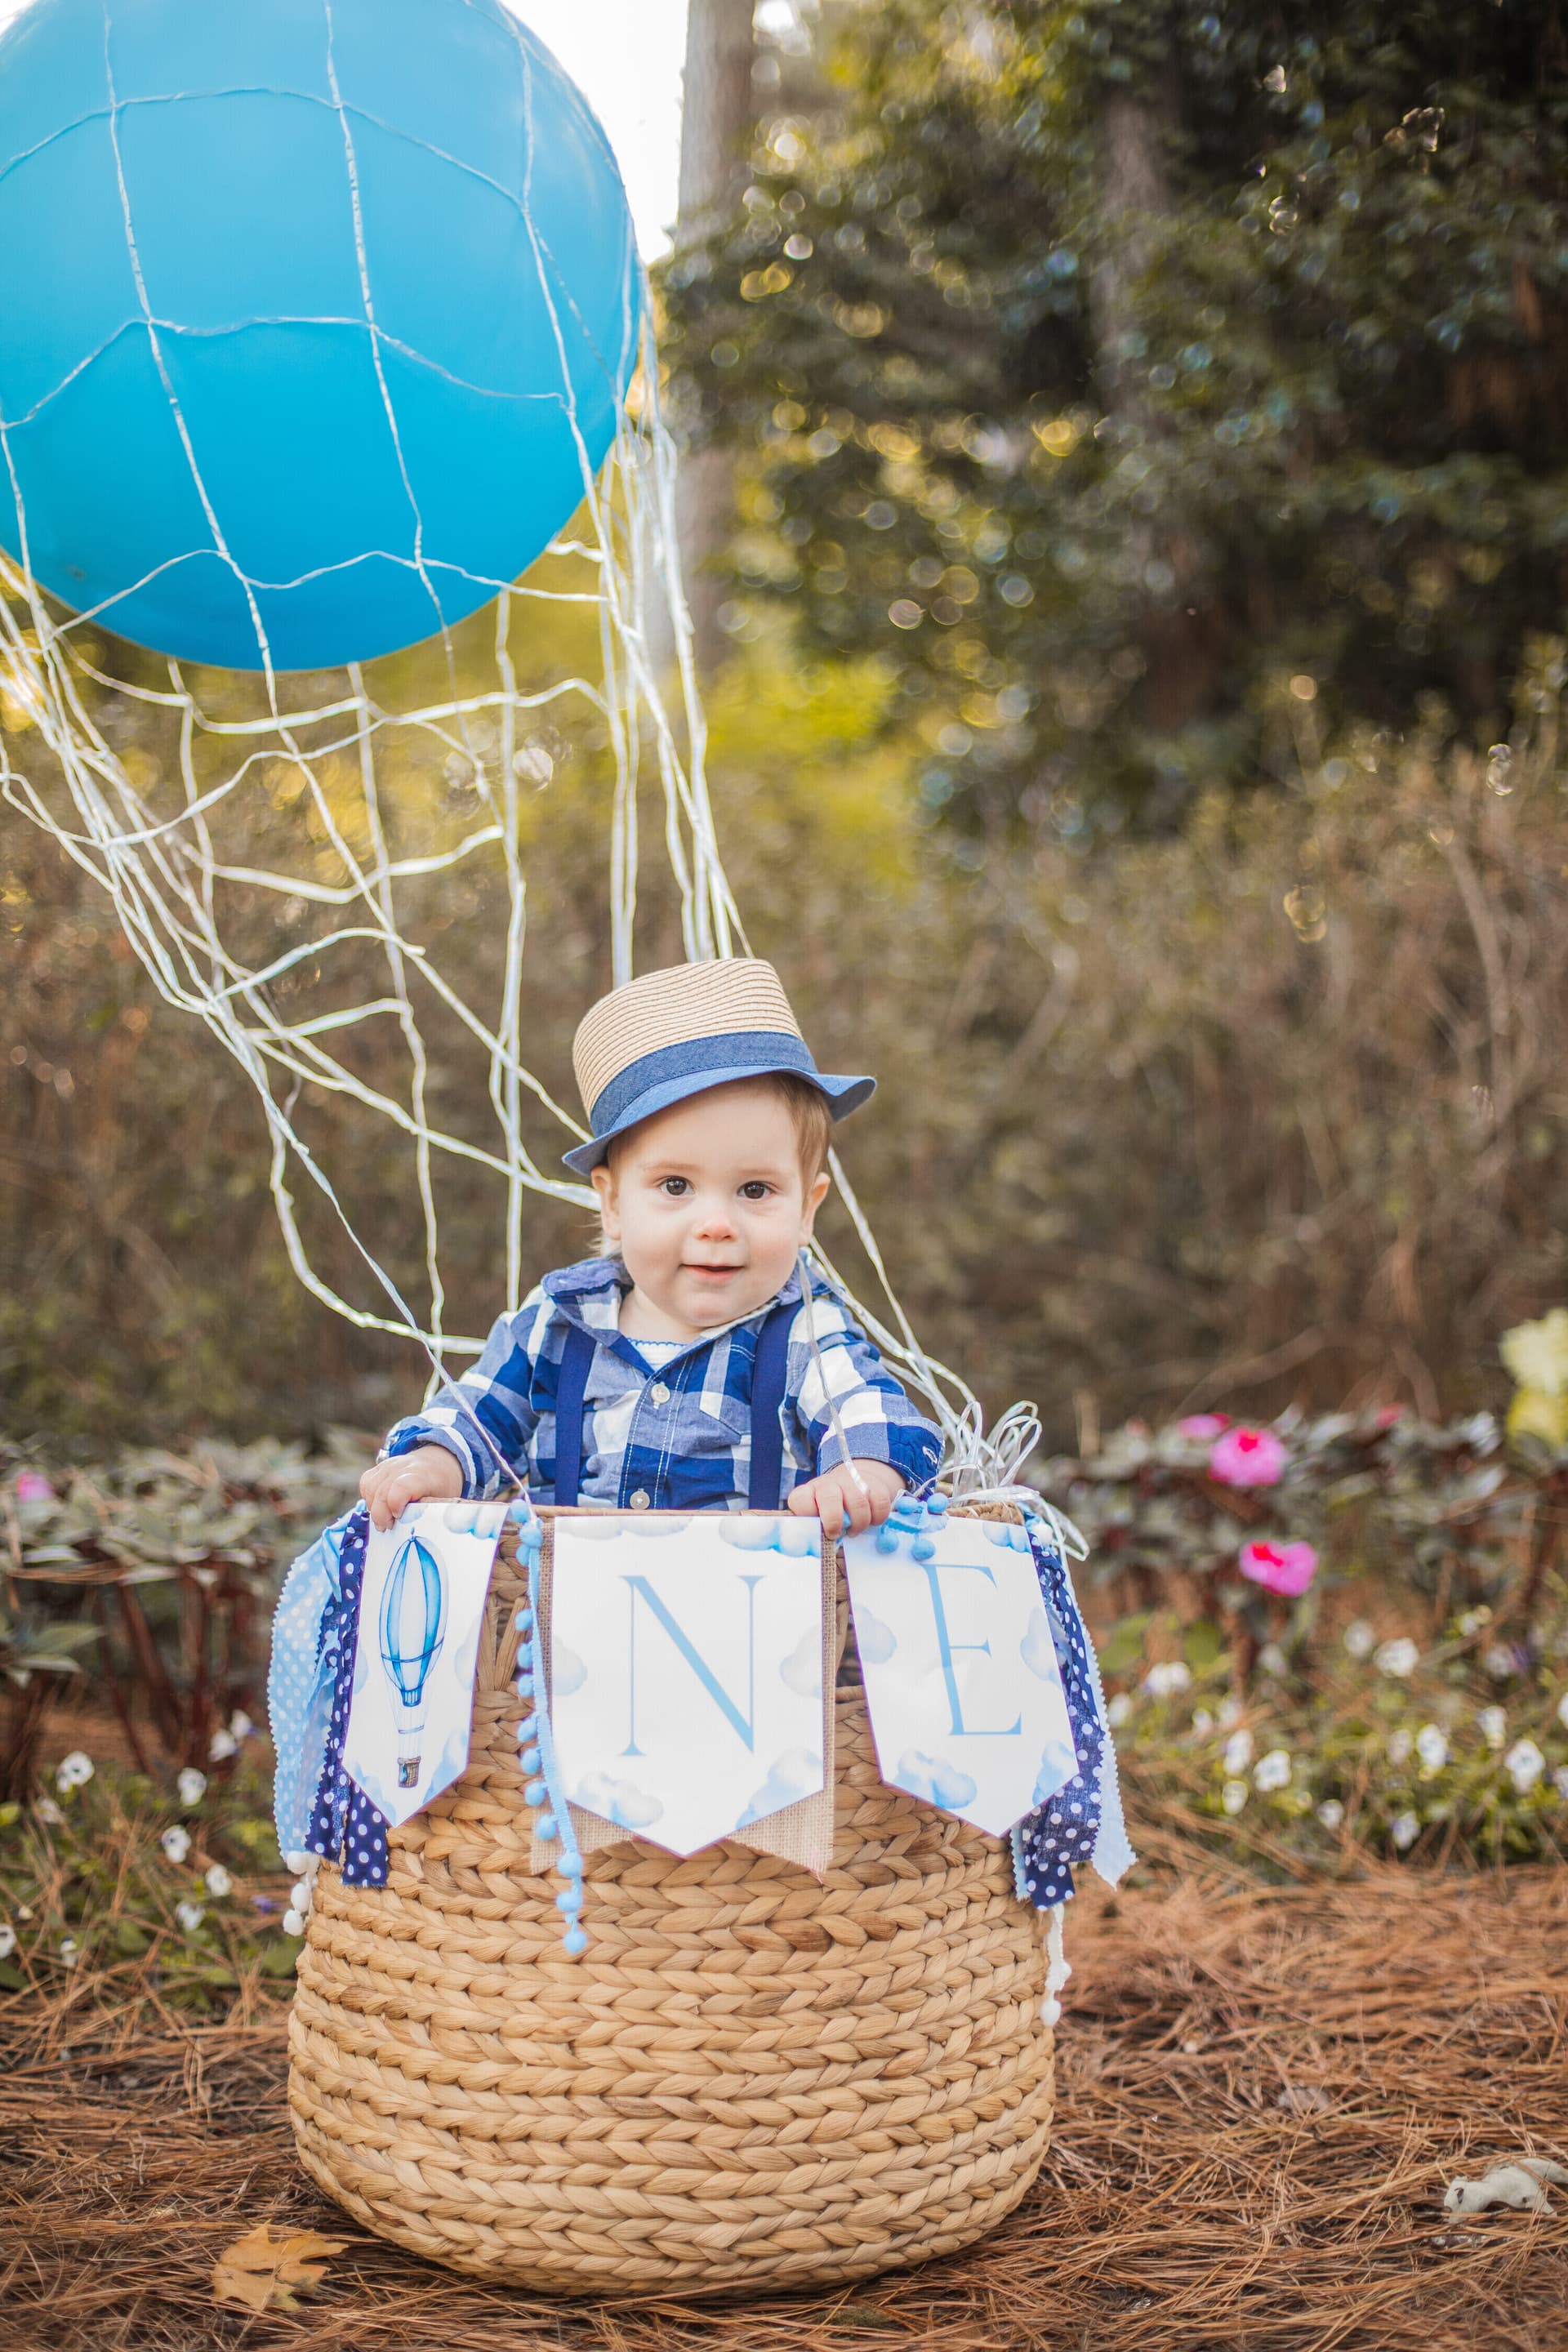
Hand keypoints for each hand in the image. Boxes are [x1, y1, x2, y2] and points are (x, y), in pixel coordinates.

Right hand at [359, 1444, 463, 1530]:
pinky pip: (366, 1483)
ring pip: (370, 1487)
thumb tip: (420, 1536)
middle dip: (381, 1515)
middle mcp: (404, 1467)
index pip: (401, 1487)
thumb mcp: (443, 1502)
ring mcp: (390, 1465)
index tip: (398, 1517)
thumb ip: (431, 1516)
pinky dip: (369, 1498)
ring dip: (374, 1508)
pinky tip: (380, 1506)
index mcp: (423, 1476)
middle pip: (381, 1491)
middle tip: (389, 1527)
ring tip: (385, 1518)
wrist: (437, 1464)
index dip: (395, 1504)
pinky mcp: (379, 1467)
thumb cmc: (440, 1488)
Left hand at [788, 1458, 906, 1538]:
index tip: (818, 1530)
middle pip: (829, 1498)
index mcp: (809, 1493)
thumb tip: (814, 1547)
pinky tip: (872, 1520)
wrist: (854, 1484)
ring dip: (859, 1523)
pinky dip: (878, 1517)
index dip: (809, 1516)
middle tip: (837, 1534)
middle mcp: (828, 1484)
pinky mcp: (874, 1485)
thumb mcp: (818, 1519)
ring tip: (855, 1529)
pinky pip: (879, 1503)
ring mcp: (852, 1482)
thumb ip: (814, 1530)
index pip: (801, 1500)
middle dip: (834, 1521)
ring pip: (858, 1503)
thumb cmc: (831, 1510)